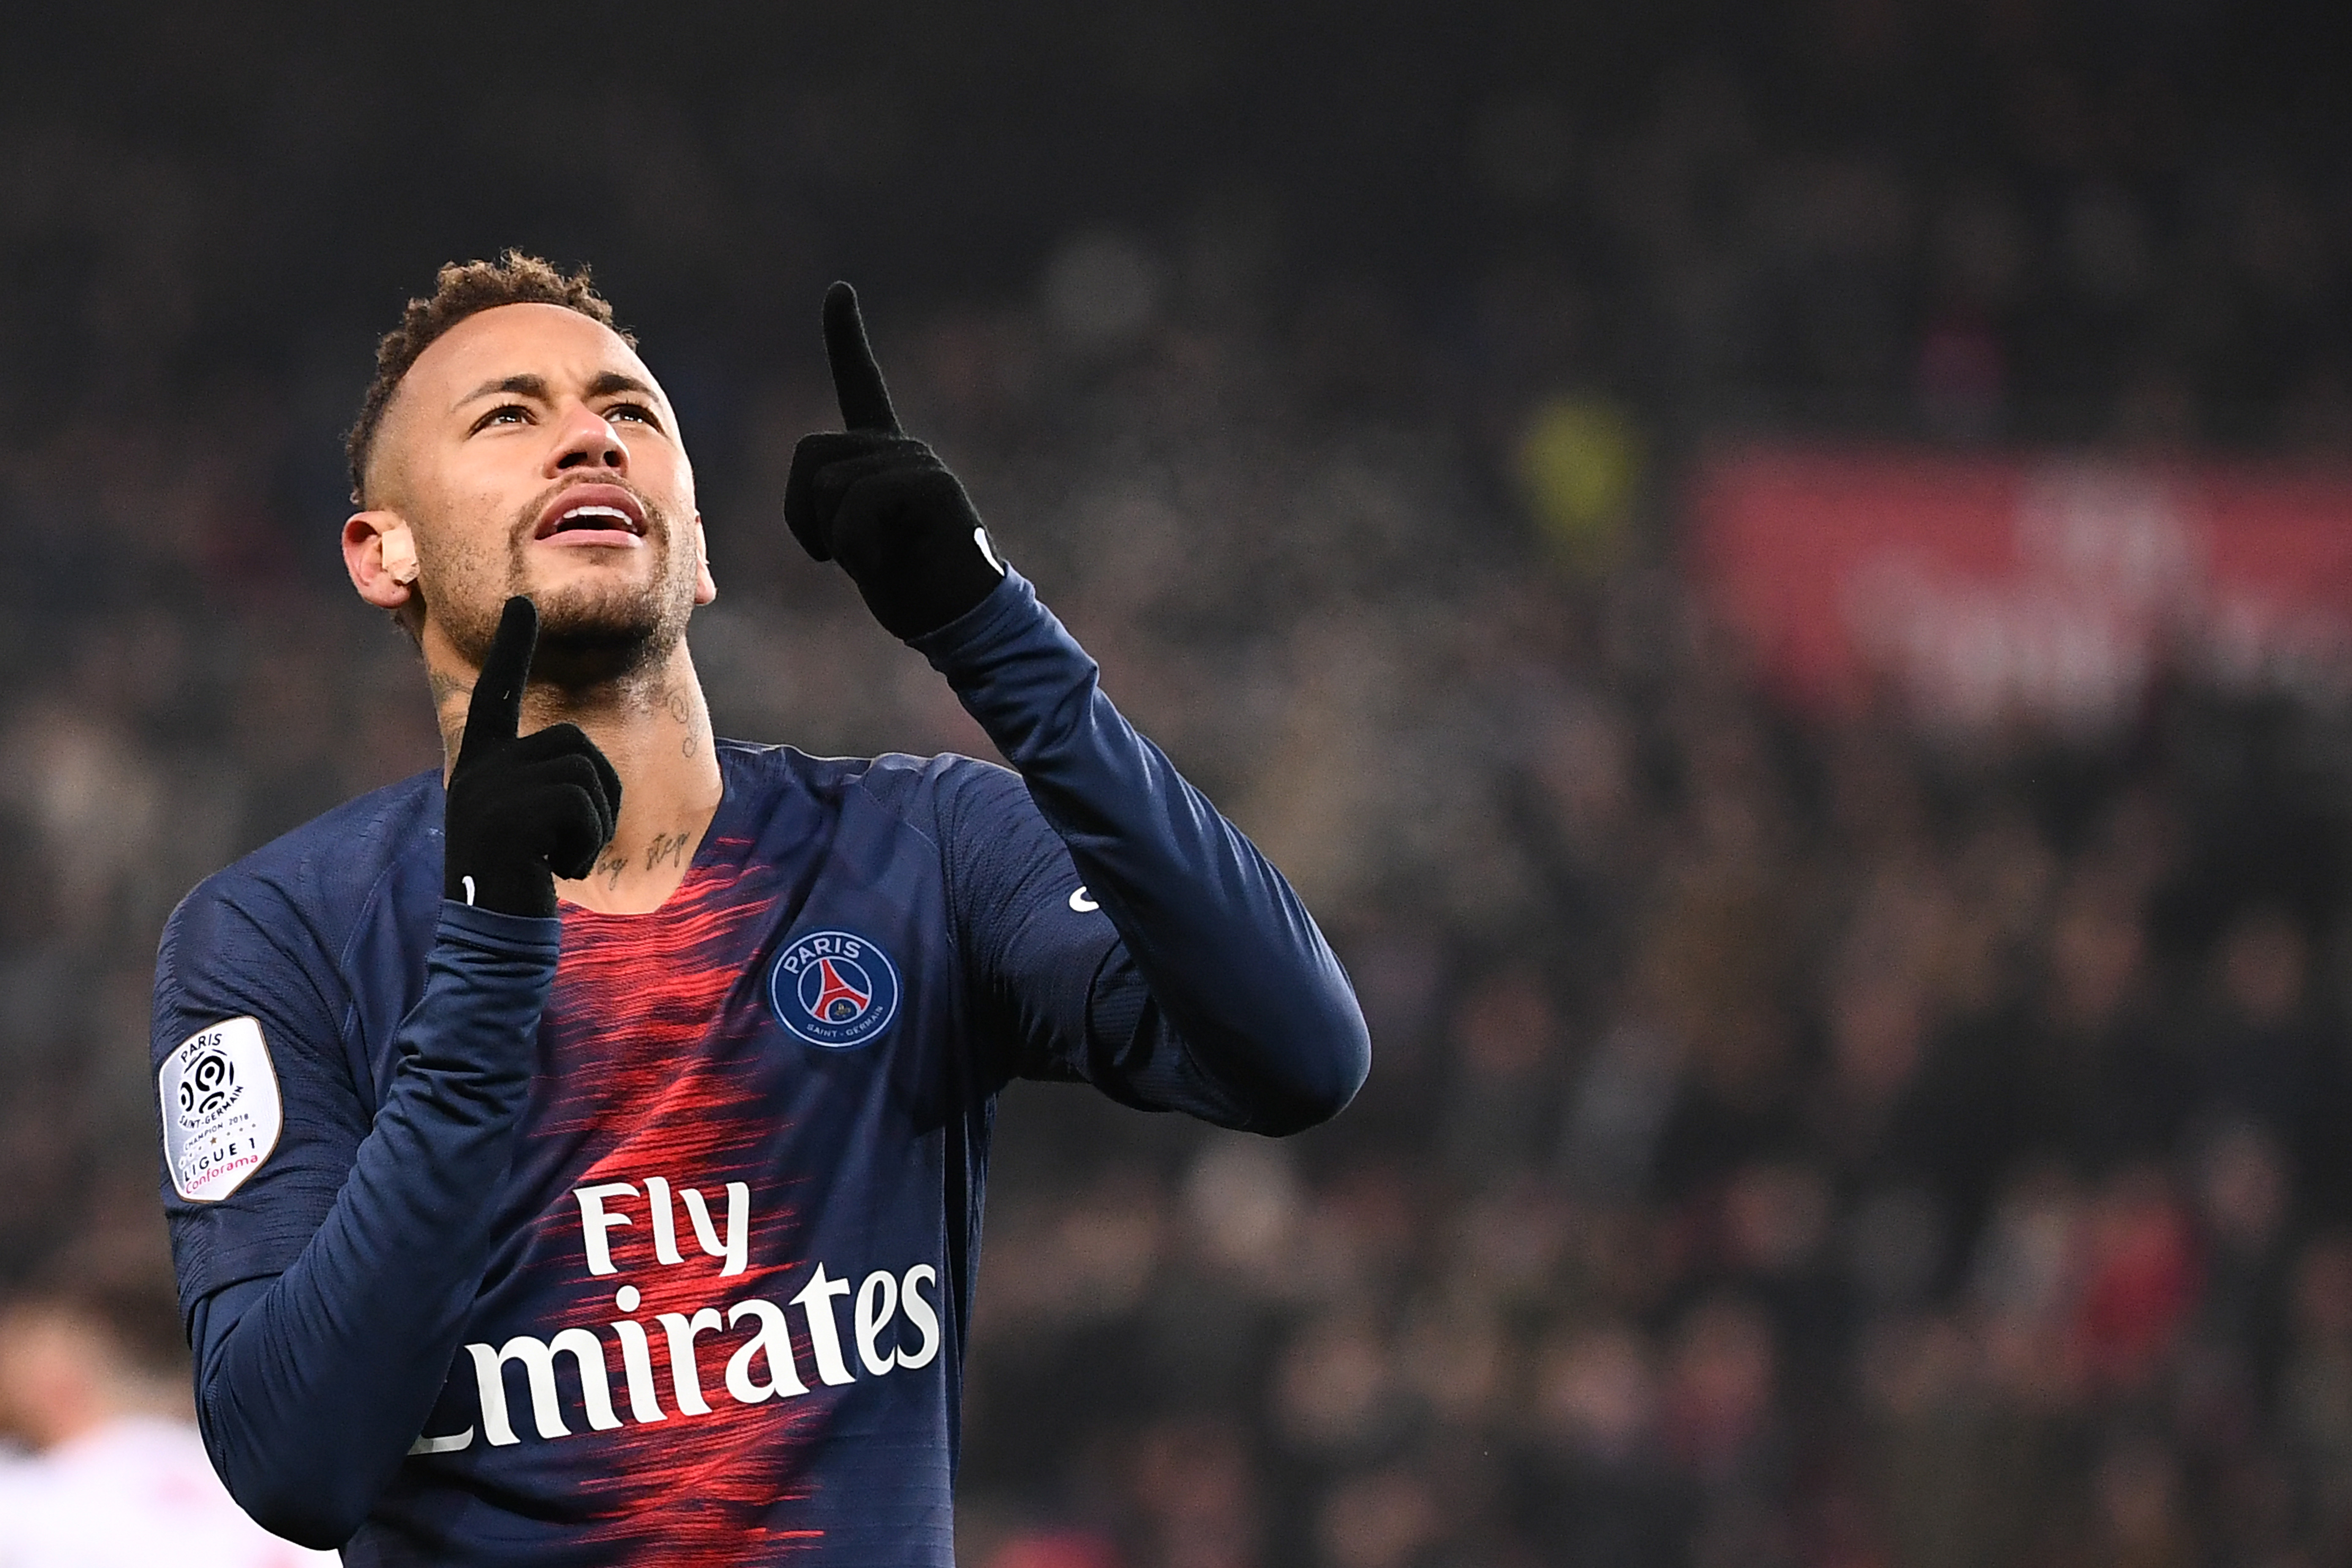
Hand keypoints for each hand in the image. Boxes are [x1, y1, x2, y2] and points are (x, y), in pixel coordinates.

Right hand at [442, 597, 622, 917]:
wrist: (492, 935)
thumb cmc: (517, 883)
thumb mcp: (520, 823)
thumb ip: (539, 784)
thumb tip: (580, 764)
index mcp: (480, 764)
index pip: (494, 694)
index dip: (511, 647)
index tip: (521, 602)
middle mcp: (481, 767)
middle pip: (576, 746)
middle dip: (598, 797)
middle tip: (567, 845)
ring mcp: (492, 788)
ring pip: (588, 776)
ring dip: (594, 826)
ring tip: (558, 858)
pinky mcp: (512, 814)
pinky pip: (586, 807)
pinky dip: (587, 845)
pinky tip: (555, 871)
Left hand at [784, 282, 1006, 639]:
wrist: (960, 621)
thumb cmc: (908, 587)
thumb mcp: (855, 541)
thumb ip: (835, 505)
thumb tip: (821, 487)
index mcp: (884, 455)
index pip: (860, 384)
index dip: (846, 337)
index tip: (839, 290)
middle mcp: (902, 448)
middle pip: (808, 456)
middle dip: (804, 517)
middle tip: (847, 556)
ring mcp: (920, 463)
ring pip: (827, 486)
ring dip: (836, 540)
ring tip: (879, 559)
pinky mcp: (931, 486)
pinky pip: (856, 508)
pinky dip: (856, 550)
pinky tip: (888, 563)